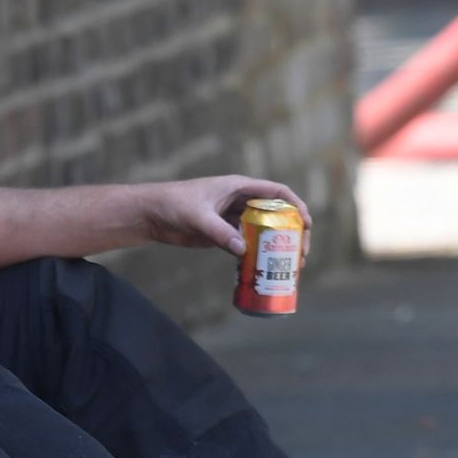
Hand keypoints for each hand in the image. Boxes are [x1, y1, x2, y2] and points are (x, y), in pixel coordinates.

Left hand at [142, 176, 311, 257]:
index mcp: (239, 187)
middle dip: (292, 233)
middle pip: (276, 214)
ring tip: (290, 266)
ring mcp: (232, 219)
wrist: (151, 215)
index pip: (277, 193)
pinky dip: (256, 256)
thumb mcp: (198, 216)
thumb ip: (219, 233)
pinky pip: (246, 245)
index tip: (307, 224)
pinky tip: (264, 270)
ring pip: (263, 232)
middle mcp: (240, 201)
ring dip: (277, 247)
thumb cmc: (173, 205)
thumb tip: (242, 251)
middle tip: (301, 254)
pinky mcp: (223, 234)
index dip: (297, 206)